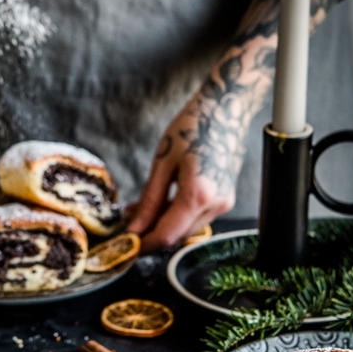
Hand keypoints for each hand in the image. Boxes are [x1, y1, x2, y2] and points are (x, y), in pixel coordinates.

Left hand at [127, 91, 240, 252]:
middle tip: (127, 222)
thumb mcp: (163, 162)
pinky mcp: (225, 198)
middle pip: (178, 236)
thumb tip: (135, 228)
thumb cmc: (193, 126)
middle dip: (151, 234)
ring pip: (188, 228)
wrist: (226, 107)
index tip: (125, 243)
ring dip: (164, 225)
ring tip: (139, 209)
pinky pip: (197, 217)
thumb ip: (150, 200)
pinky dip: (178, 216)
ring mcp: (224, 203)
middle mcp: (216, 205)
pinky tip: (162, 202)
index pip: (167, 235)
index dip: (144, 244)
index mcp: (198, 195)